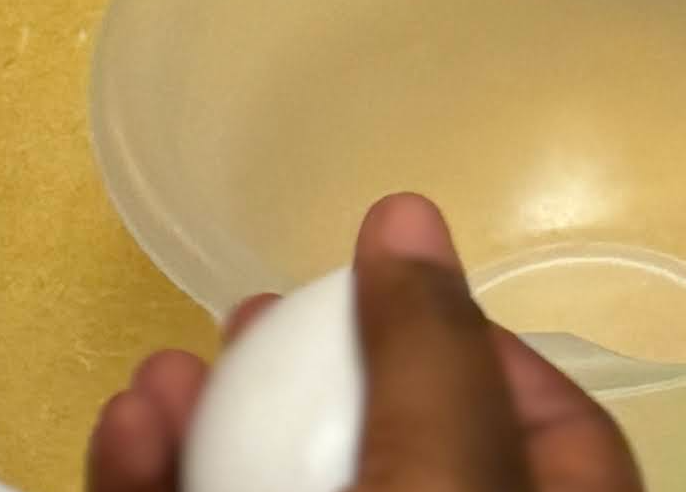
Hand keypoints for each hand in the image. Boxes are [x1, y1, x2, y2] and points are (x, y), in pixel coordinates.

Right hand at [85, 195, 640, 491]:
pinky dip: (154, 483)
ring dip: (209, 424)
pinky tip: (130, 430)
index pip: (556, 431)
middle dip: (306, 374)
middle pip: (398, 451)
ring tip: (164, 376)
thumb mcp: (447, 482)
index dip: (468, 345)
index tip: (387, 286)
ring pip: (278, 486)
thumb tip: (407, 220)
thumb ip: (432, 356)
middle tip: (252, 322)